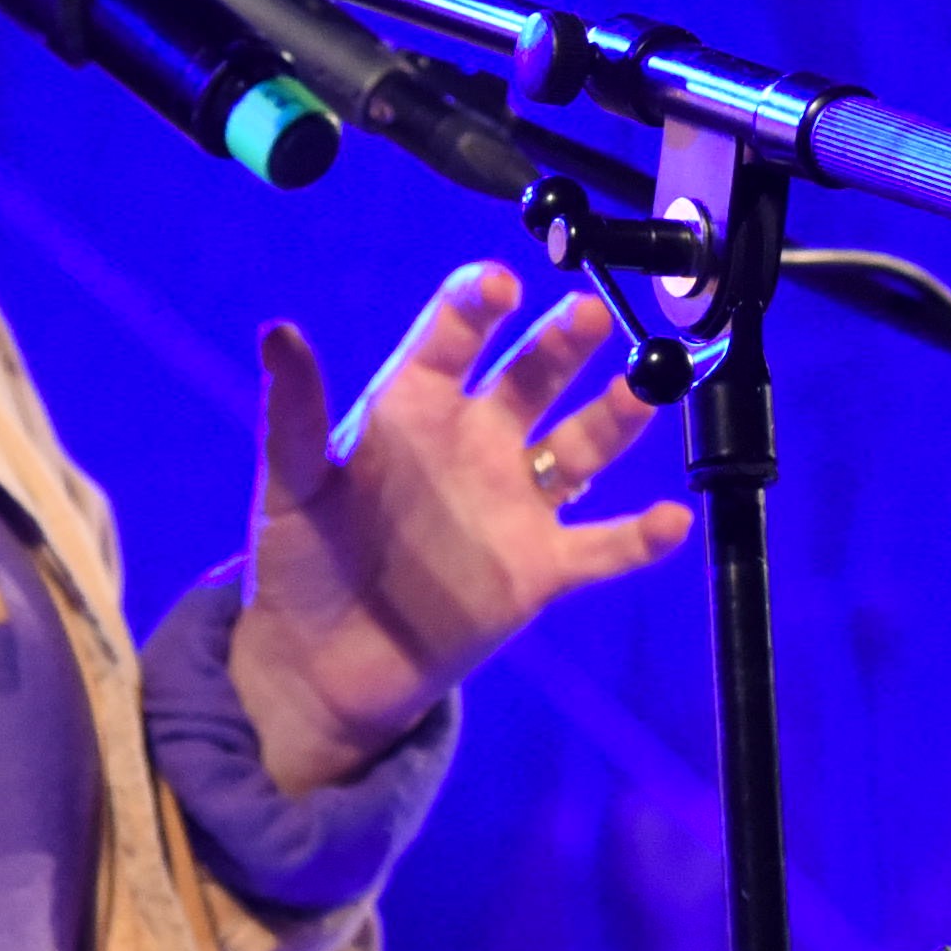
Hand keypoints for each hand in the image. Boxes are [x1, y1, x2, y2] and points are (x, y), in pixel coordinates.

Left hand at [227, 264, 698, 788]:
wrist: (319, 665)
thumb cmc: (299, 562)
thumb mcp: (292, 484)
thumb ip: (294, 414)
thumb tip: (278, 332)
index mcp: (413, 407)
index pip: (451, 340)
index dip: (474, 307)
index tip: (497, 285)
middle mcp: (475, 442)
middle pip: (532, 377)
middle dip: (562, 344)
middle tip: (588, 313)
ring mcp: (513, 505)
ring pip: (581, 447)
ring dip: (616, 416)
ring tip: (648, 385)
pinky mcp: (539, 570)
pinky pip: (602, 548)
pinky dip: (640, 538)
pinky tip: (672, 521)